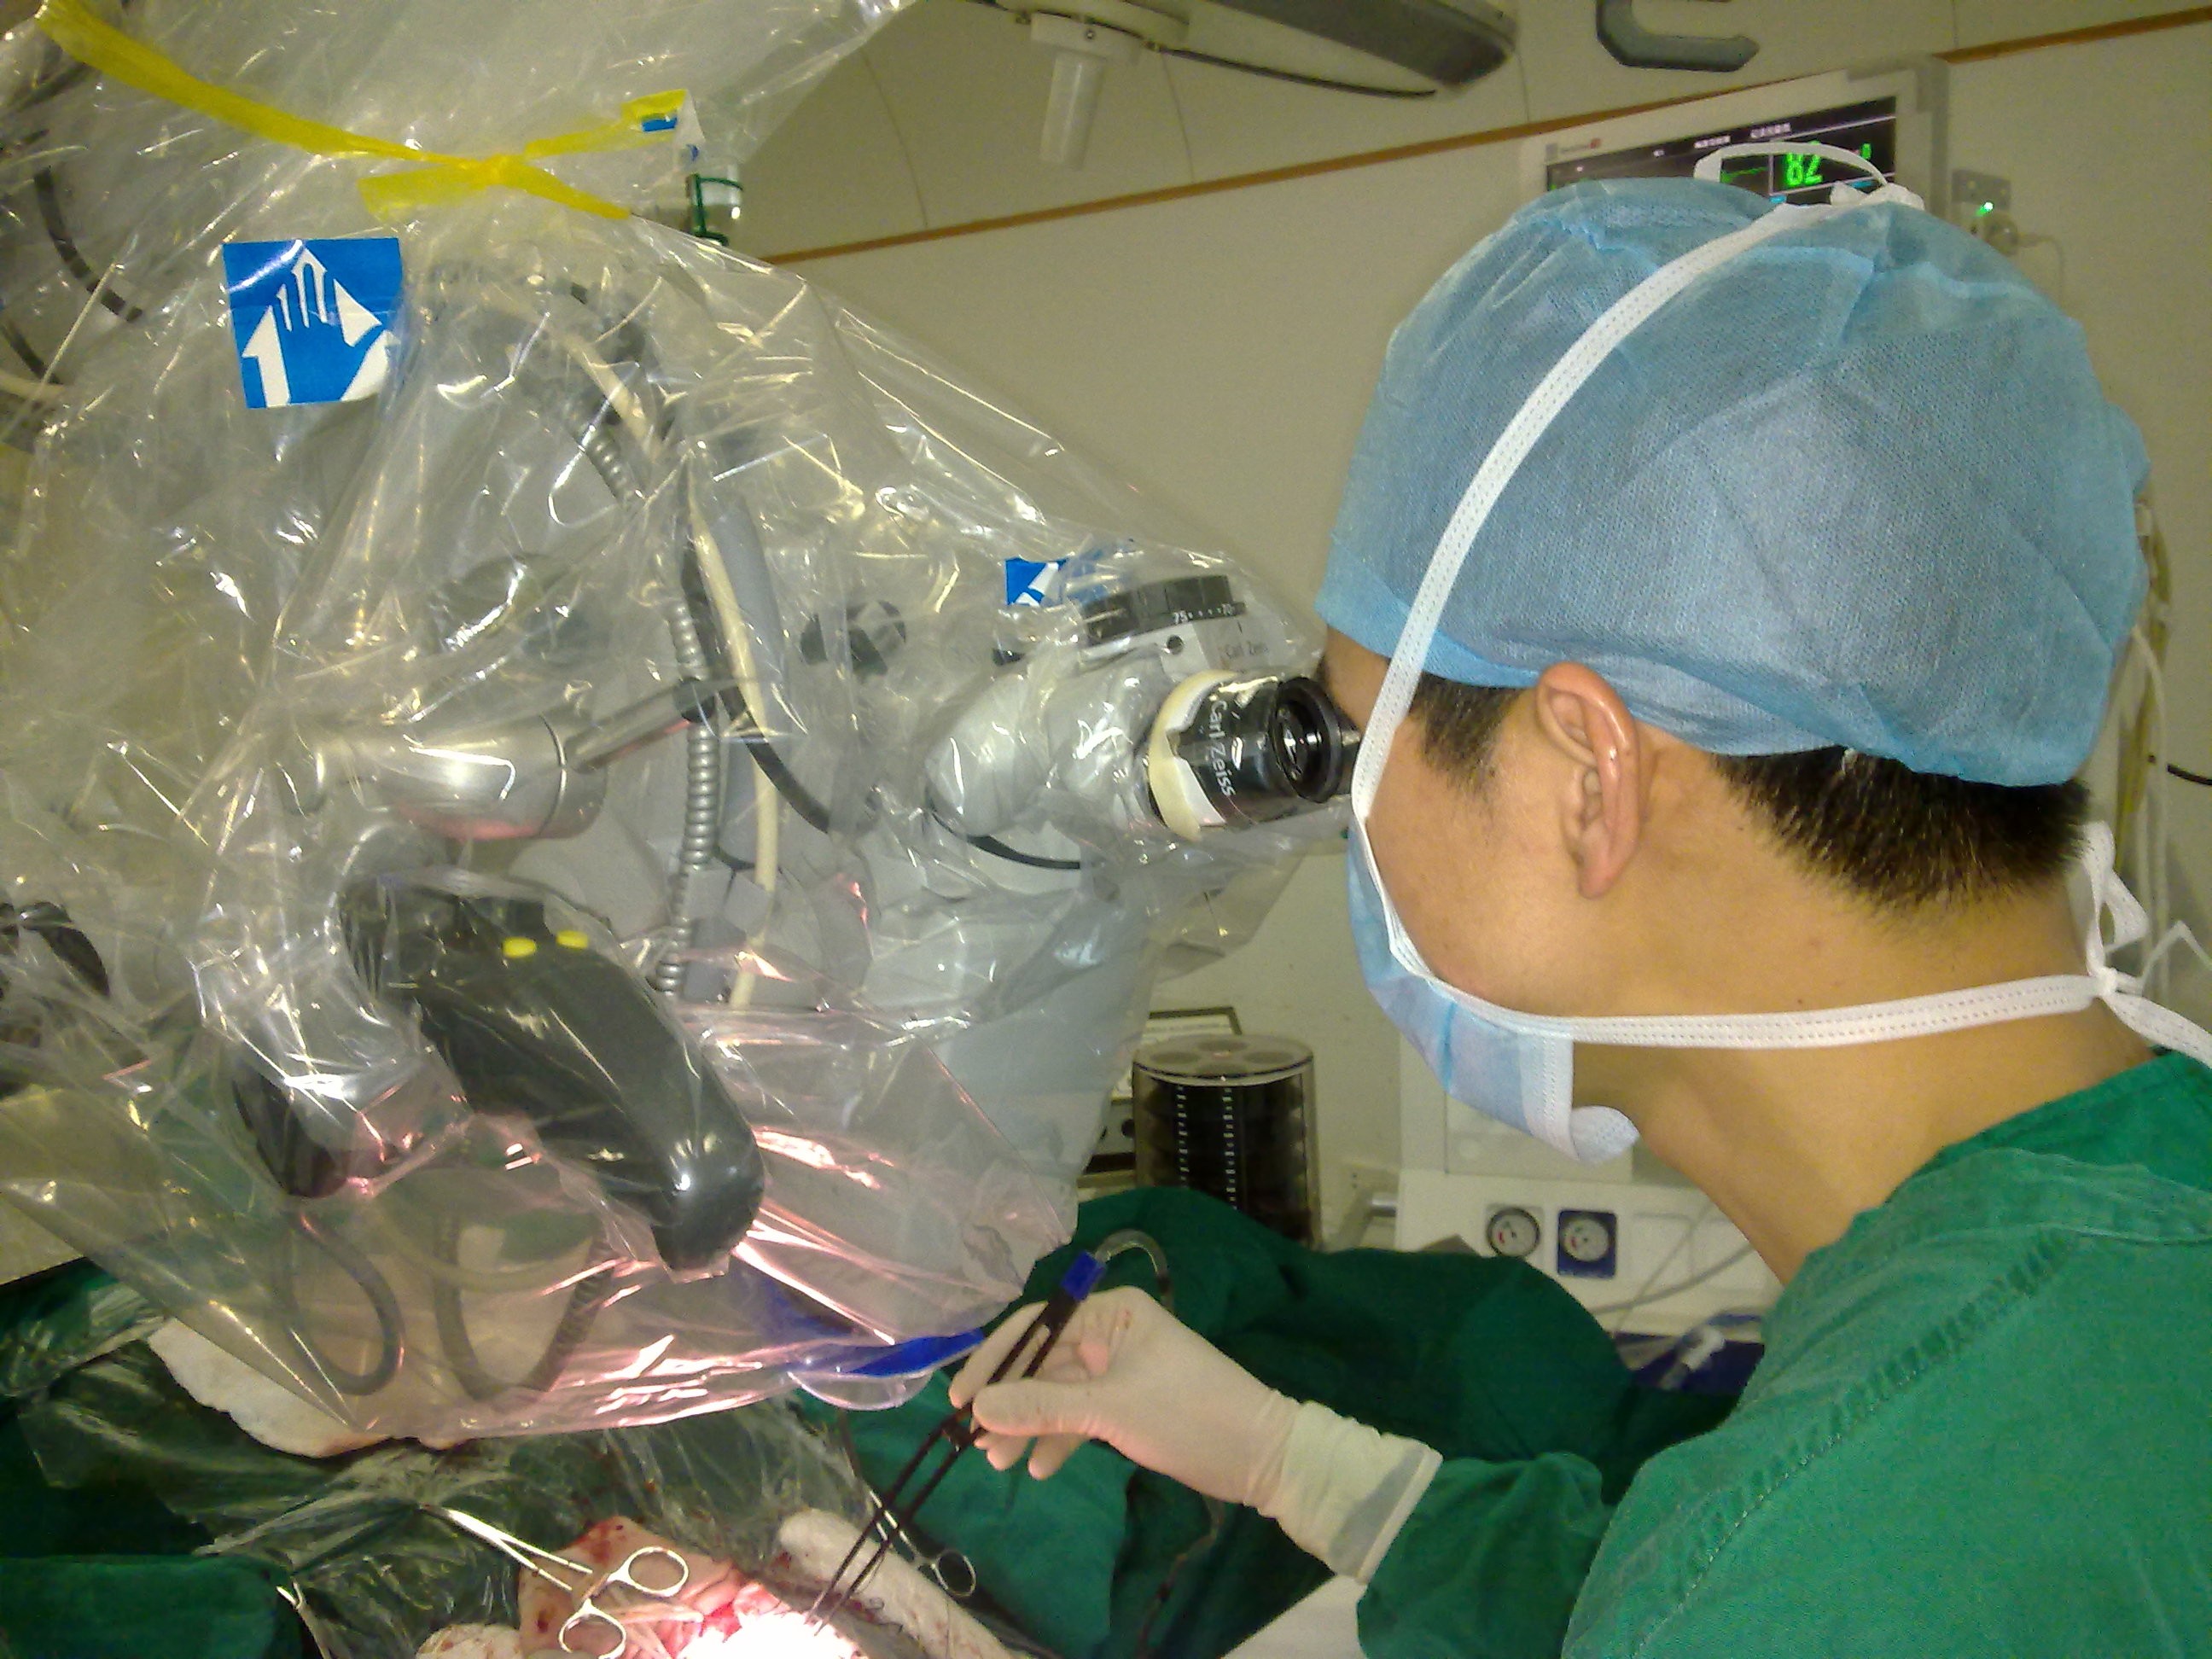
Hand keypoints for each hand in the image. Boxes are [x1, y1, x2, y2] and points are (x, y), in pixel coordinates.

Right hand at [947, 1286, 1298, 1507]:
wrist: (1261, 1455)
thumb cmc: (1189, 1414)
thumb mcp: (1111, 1410)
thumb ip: (1043, 1407)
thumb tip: (979, 1406)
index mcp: (1113, 1312)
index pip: (1036, 1325)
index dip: (995, 1361)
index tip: (961, 1399)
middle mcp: (1112, 1332)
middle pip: (1042, 1363)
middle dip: (1010, 1403)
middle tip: (974, 1441)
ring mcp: (1120, 1369)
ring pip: (1058, 1394)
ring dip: (1030, 1427)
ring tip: (999, 1464)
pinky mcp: (1128, 1404)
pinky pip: (1080, 1415)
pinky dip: (1060, 1439)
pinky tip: (1040, 1469)